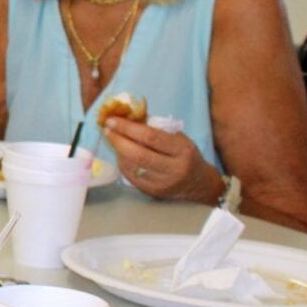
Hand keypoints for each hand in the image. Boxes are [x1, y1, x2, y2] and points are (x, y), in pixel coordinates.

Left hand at [103, 117, 221, 201]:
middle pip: (138, 154)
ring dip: (117, 150)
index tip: (112, 119)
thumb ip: (155, 127)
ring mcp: (162, 183)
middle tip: (107, 128)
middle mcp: (173, 169)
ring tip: (112, 138)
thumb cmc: (185, 155)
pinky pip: (130, 175)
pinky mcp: (152, 192)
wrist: (199, 184)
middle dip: (118, 140)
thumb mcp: (178, 138)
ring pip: (131, 166)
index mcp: (182, 151)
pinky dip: (122, 161)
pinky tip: (121, 153)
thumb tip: (126, 115)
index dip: (128, 127)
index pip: (151, 137)